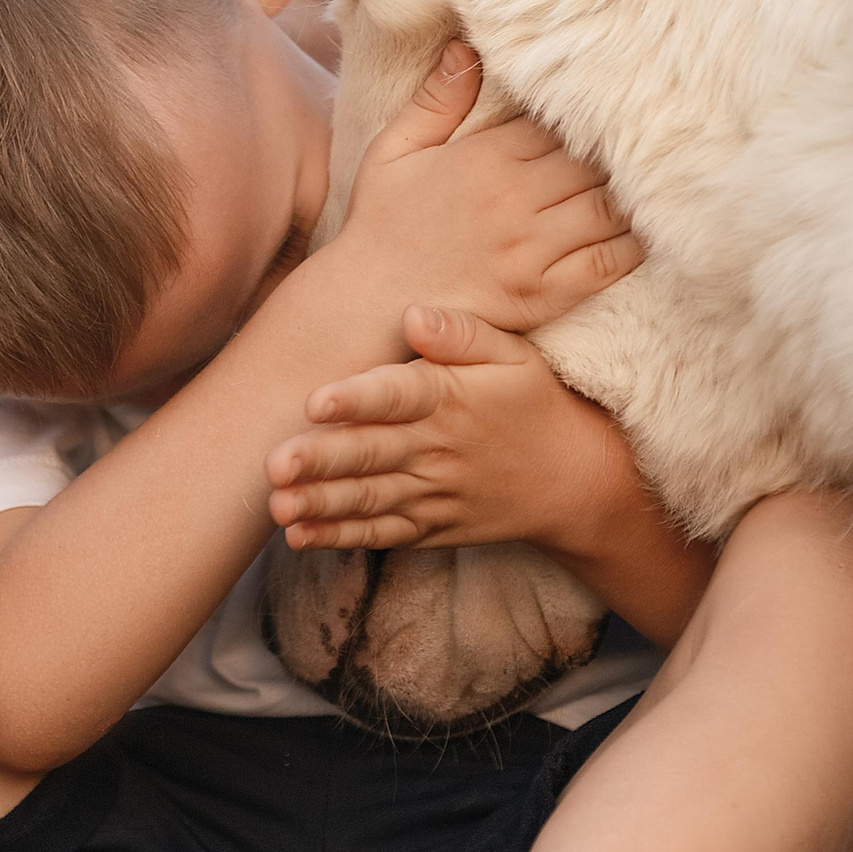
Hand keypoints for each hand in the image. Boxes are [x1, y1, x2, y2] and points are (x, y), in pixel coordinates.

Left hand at [267, 305, 637, 552]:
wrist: (577, 479)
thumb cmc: (536, 403)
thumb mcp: (515, 356)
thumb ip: (462, 333)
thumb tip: (412, 314)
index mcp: (451, 398)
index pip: (398, 396)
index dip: (356, 399)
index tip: (314, 401)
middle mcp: (437, 448)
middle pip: (372, 453)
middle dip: (322, 460)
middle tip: (275, 463)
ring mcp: (434, 493)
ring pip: (370, 498)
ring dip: (321, 503)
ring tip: (277, 505)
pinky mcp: (432, 525)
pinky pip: (383, 533)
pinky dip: (342, 537)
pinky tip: (300, 535)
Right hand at [323, 41, 640, 334]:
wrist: (368, 306)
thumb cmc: (380, 225)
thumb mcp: (393, 150)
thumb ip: (436, 101)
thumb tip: (465, 47)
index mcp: (486, 158)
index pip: (558, 123)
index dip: (584, 117)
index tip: (602, 112)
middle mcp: (514, 199)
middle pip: (592, 161)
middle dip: (616, 153)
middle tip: (640, 145)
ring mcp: (532, 249)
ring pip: (608, 207)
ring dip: (631, 194)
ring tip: (649, 183)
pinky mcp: (543, 293)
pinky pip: (605, 263)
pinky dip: (632, 245)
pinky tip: (644, 231)